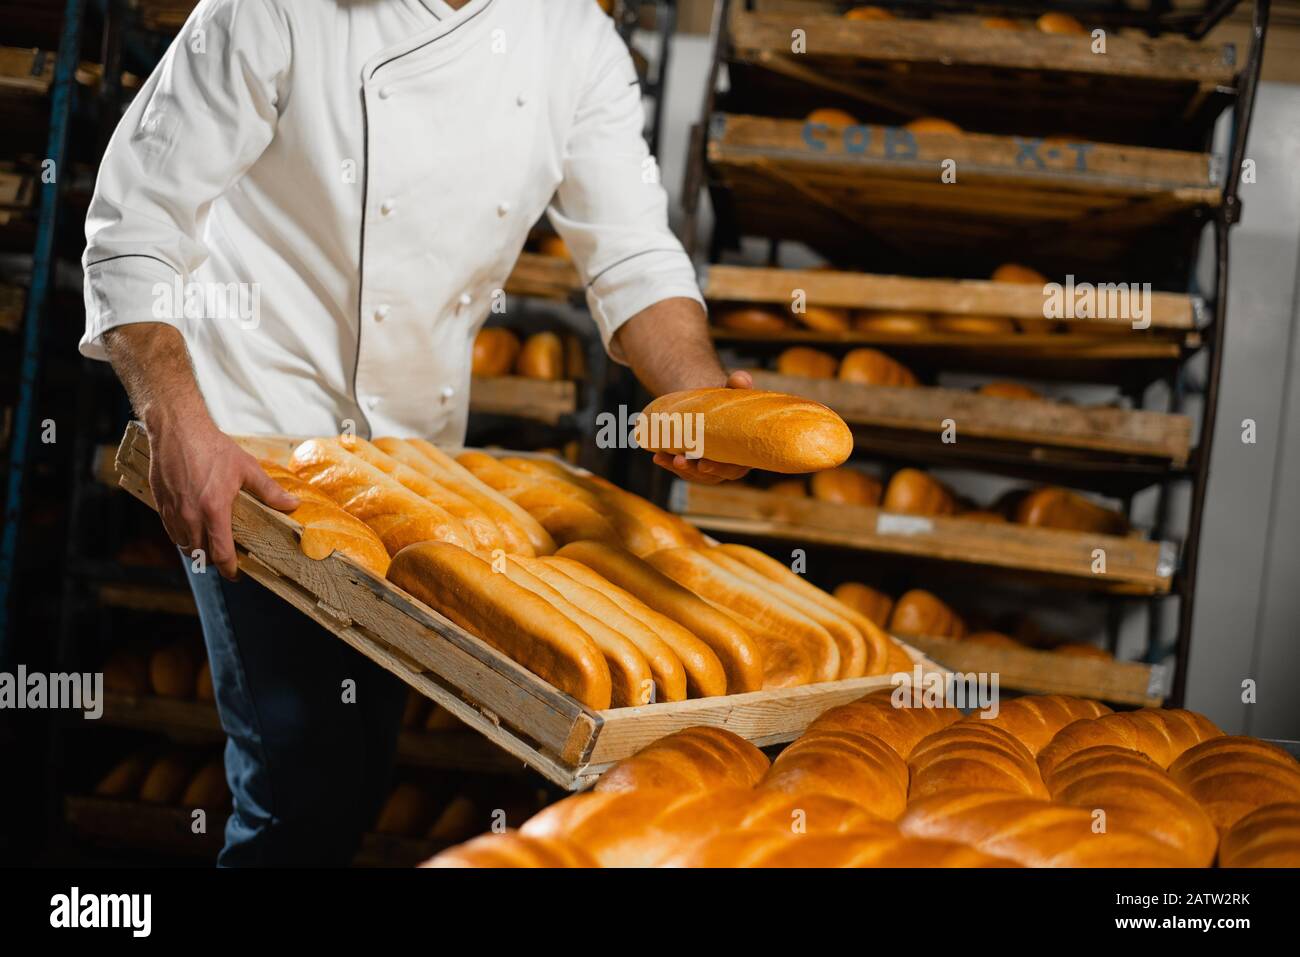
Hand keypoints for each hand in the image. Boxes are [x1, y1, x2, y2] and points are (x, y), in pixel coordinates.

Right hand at [147, 413, 297, 579]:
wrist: (177, 429)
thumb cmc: (212, 447)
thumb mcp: (246, 468)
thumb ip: (269, 491)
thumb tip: (293, 505)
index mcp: (213, 510)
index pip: (220, 553)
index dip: (229, 569)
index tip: (236, 574)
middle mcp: (190, 515)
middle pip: (199, 554)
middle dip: (213, 561)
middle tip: (226, 558)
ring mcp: (172, 510)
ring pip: (182, 545)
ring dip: (196, 550)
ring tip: (209, 546)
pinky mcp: (160, 502)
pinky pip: (170, 530)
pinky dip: (181, 536)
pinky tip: (192, 530)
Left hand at [652, 370, 752, 485]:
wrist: (712, 404)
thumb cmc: (729, 400)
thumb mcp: (735, 391)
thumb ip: (739, 385)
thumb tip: (741, 378)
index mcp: (746, 453)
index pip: (735, 468)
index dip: (720, 469)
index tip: (703, 463)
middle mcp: (729, 464)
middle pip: (713, 475)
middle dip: (694, 470)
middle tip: (680, 461)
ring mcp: (711, 467)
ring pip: (695, 474)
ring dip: (679, 468)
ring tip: (663, 456)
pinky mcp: (695, 464)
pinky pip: (683, 468)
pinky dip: (669, 463)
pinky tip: (657, 456)